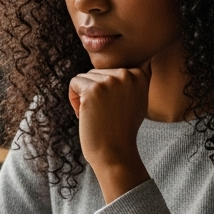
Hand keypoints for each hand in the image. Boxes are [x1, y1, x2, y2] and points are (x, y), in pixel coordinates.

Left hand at [68, 63, 151, 203]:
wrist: (115, 153)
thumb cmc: (121, 129)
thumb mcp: (136, 100)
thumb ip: (131, 81)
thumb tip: (129, 61)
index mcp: (140, 75)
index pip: (111, 70)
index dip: (107, 91)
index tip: (112, 109)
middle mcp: (128, 74)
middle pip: (97, 72)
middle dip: (94, 93)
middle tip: (102, 114)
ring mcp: (110, 82)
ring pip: (85, 77)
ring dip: (84, 96)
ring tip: (95, 115)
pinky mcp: (93, 90)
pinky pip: (74, 83)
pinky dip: (73, 99)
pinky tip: (83, 114)